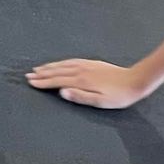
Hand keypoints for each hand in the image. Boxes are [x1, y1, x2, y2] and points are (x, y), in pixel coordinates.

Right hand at [25, 58, 153, 108]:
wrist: (135, 80)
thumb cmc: (119, 96)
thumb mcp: (101, 101)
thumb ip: (80, 97)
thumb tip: (61, 92)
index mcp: (81, 81)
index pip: (57, 81)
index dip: (43, 82)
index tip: (31, 82)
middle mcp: (81, 71)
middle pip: (58, 71)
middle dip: (42, 73)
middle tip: (29, 75)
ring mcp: (86, 65)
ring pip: (63, 65)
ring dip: (50, 67)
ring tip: (39, 68)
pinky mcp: (92, 62)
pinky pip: (71, 61)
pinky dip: (61, 62)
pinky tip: (60, 63)